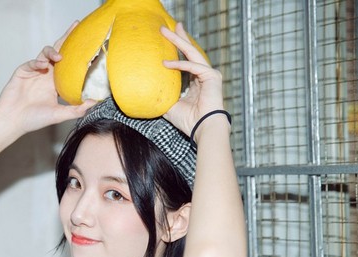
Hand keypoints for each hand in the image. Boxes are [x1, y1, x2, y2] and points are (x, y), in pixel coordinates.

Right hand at [0, 22, 95, 134]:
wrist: (12, 120)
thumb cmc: (34, 119)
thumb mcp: (59, 114)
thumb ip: (76, 109)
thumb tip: (94, 103)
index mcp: (55, 83)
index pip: (69, 65)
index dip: (77, 55)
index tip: (88, 46)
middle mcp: (46, 75)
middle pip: (58, 52)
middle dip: (66, 38)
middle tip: (76, 25)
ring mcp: (34, 72)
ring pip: (45, 53)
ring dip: (52, 52)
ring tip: (59, 57)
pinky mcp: (23, 72)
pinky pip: (32, 62)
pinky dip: (37, 62)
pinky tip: (42, 65)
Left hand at [160, 23, 225, 137]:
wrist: (202, 129)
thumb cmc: (188, 121)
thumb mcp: (170, 106)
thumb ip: (162, 95)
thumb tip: (145, 91)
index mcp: (196, 82)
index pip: (186, 60)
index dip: (177, 50)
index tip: (166, 40)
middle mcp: (204, 76)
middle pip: (190, 52)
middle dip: (179, 38)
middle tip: (168, 27)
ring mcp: (209, 75)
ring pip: (192, 53)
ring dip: (179, 41)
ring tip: (167, 31)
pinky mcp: (212, 77)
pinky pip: (193, 66)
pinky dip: (179, 65)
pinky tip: (166, 64)